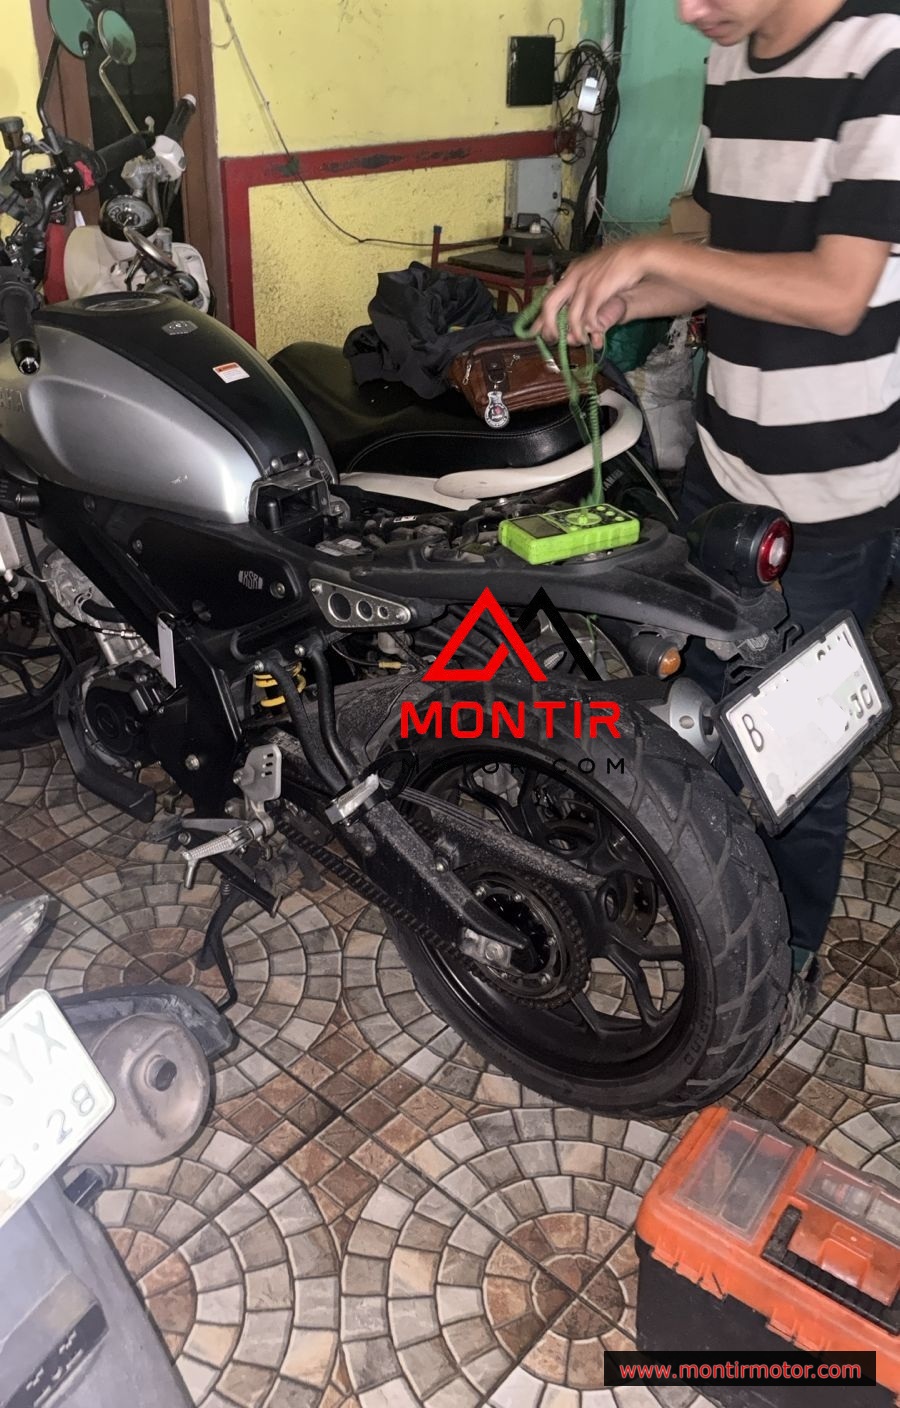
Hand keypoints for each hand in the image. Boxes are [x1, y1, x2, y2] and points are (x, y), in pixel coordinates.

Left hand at [535, 239, 660, 343]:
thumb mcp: (594, 270)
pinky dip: (590, 327)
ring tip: (580, 340)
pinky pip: (588, 316)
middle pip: (550, 304)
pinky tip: (595, 331)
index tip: (535, 330)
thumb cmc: (618, 263)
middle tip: (551, 339)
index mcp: (572, 271)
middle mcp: (574, 277)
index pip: (549, 295)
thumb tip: (573, 303)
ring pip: (571, 315)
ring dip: (575, 332)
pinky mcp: (597, 292)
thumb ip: (582, 284)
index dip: (541, 316)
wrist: (636, 254)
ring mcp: (585, 284)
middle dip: (548, 325)